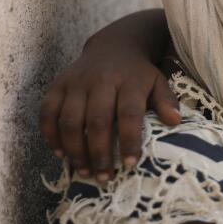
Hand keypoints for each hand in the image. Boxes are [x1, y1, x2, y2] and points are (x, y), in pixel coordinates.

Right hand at [39, 39, 179, 179]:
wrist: (113, 47)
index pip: (129, 113)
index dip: (129, 140)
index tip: (130, 165)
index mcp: (129, 81)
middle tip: (104, 177)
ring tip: (84, 171)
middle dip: (99, 152)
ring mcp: (76, 82)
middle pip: (97, 120)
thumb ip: (166, 101)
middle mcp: (101, 80)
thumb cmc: (138, 74)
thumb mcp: (158, 82)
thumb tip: (175, 122)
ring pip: (70, 120)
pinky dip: (50, 135)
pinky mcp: (57, 85)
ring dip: (75, 149)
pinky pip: (47, 112)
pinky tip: (60, 154)